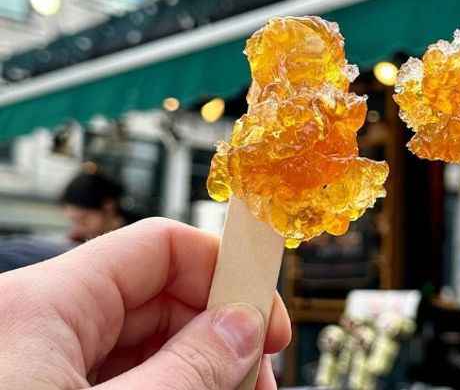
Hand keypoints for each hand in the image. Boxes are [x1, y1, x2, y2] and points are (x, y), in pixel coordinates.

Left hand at [0, 217, 290, 389]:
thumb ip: (190, 368)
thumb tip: (243, 325)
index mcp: (40, 306)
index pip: (159, 247)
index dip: (224, 272)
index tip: (265, 316)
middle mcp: (30, 323)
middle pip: (153, 294)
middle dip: (214, 330)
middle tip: (256, 378)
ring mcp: (29, 362)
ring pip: (137, 340)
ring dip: (193, 365)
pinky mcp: (31, 389)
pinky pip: (111, 375)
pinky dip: (159, 387)